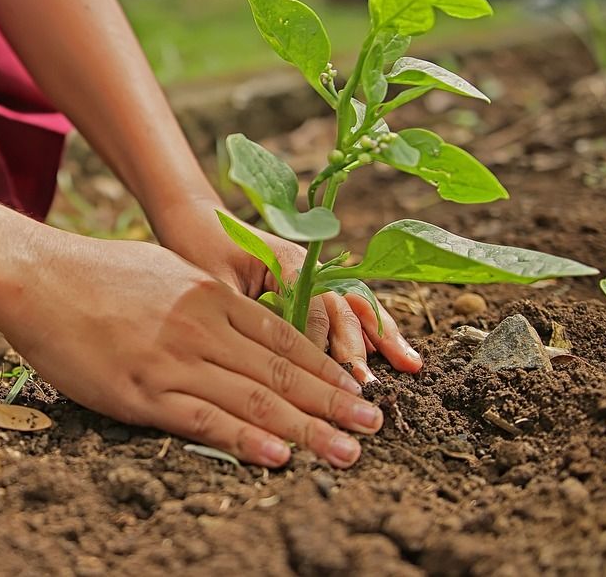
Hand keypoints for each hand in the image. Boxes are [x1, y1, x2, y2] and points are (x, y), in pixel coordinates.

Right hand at [0, 234, 384, 467]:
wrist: (37, 277)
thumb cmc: (96, 273)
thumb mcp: (165, 270)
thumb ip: (205, 298)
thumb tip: (238, 318)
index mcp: (210, 295)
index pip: (283, 339)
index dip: (326, 368)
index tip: (357, 391)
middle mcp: (202, 327)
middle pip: (281, 372)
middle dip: (333, 403)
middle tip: (373, 427)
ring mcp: (173, 360)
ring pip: (253, 400)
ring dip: (307, 429)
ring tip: (346, 452)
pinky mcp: (141, 391)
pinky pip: (203, 420)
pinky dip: (245, 440)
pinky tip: (279, 456)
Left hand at [149, 197, 422, 383]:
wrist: (194, 218)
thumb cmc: (197, 248)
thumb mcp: (214, 283)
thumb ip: (243, 314)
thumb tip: (264, 358)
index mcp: (286, 262)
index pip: (313, 309)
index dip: (320, 346)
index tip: (325, 381)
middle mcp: (308, 266)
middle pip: (341, 308)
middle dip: (357, 348)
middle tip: (367, 387)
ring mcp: (314, 273)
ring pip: (354, 306)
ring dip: (381, 336)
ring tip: (410, 365)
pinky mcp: (311, 283)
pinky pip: (347, 306)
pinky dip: (372, 328)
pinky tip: (396, 352)